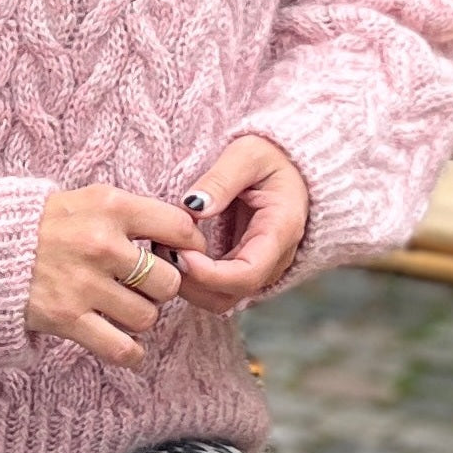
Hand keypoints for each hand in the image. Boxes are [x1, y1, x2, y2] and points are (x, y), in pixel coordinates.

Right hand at [25, 185, 207, 368]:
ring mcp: (84, 283)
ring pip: (147, 316)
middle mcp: (102, 243)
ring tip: (119, 306)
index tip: (182, 254)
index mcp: (110, 206)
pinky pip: (122, 349)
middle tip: (142, 284)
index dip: (190, 245)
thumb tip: (183, 237)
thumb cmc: (46, 223)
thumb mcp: (90, 199)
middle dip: (160, 287)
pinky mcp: (68, 318)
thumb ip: (133, 214)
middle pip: (168, 280)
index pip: (179, 227)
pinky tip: (124, 342)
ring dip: (139, 317)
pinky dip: (130, 352)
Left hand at [169, 137, 308, 313]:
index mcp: (280, 232)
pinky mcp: (242, 266)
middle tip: (162, 248)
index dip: (209, 274)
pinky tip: (172, 250)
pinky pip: (215, 287)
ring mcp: (257, 267)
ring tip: (163, 248)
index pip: (247, 275)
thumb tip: (193, 207)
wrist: (291, 166)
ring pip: (220, 298)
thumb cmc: (272, 156)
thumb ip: (221, 180)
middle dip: (191, 281)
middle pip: (230, 295)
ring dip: (187, 283)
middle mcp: (272, 260)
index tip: (179, 252)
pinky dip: (191, 276)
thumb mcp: (248, 154)